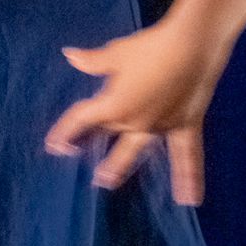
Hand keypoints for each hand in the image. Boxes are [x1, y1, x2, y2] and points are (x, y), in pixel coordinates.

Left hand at [44, 21, 222, 200]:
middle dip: (92, 148)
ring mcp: (159, 127)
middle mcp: (133, 122)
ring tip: (107, 181)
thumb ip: (93, 61)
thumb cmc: (151, 46)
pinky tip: (189, 200)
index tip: (53, 145)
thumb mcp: (117, 53)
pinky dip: (189, 178)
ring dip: (121, 165)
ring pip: (135, 150)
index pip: (81, 119)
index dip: (65, 130)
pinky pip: (187, 157)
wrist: (192, 45)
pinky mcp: (184, 126)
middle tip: (78, 164)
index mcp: (113, 105)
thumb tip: (69, 54)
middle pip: (107, 135)